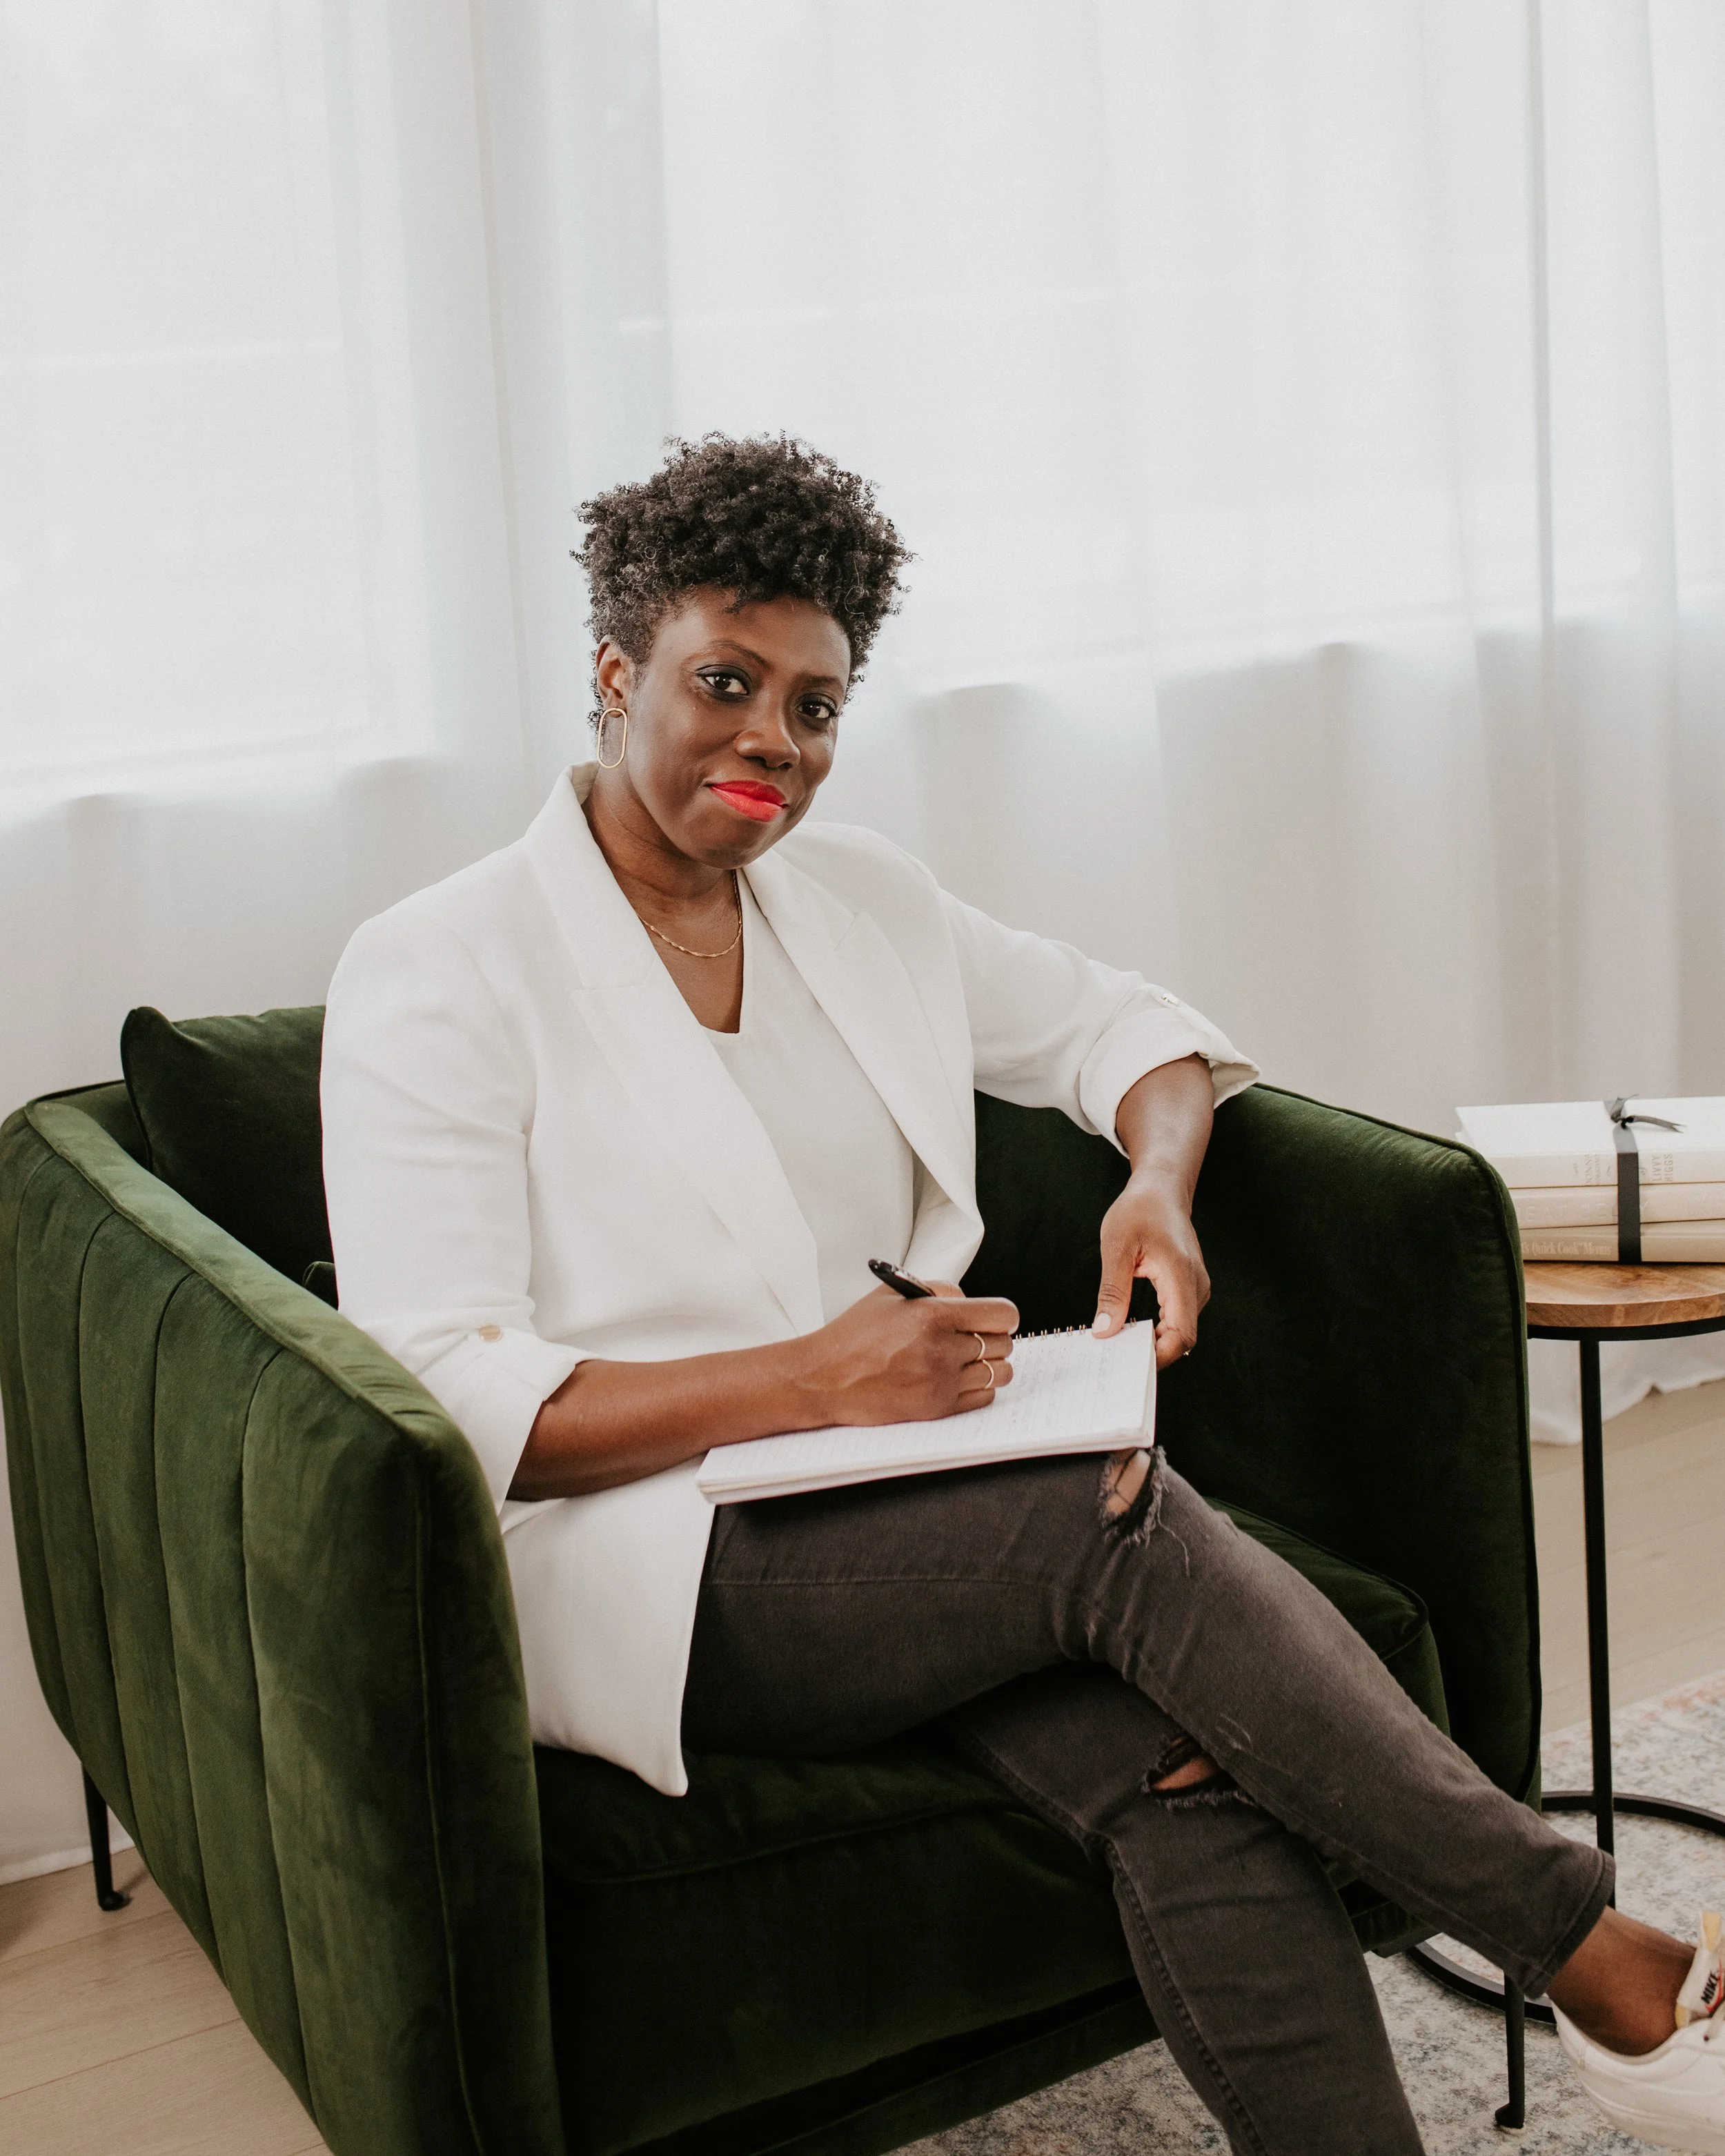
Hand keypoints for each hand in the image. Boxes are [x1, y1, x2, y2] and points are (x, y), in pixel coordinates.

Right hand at [795, 1281, 1017, 1424]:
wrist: (825, 1379)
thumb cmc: (853, 1336)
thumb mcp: (891, 1295)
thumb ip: (936, 1290)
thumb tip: (969, 1300)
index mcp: (933, 1315)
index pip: (1002, 1315)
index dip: (1003, 1316)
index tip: (996, 1319)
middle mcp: (941, 1349)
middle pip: (1003, 1344)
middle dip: (993, 1338)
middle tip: (976, 1338)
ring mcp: (941, 1381)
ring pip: (1000, 1373)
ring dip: (990, 1365)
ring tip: (970, 1360)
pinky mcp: (938, 1408)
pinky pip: (984, 1397)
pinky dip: (979, 1388)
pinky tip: (959, 1379)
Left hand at [1093, 1176, 1209, 1367]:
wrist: (1161, 1191)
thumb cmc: (1139, 1211)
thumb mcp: (1116, 1247)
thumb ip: (1112, 1292)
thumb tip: (1104, 1331)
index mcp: (1181, 1274)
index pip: (1181, 1334)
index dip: (1158, 1356)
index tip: (1128, 1362)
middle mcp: (1196, 1286)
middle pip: (1182, 1339)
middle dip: (1150, 1353)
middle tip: (1114, 1359)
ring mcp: (1196, 1288)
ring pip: (1179, 1332)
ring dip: (1152, 1342)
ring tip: (1119, 1344)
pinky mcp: (1190, 1289)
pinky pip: (1177, 1320)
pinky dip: (1156, 1330)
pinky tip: (1131, 1330)